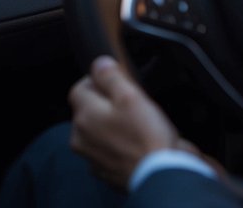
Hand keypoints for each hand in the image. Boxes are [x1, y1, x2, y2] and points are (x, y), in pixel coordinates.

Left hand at [67, 56, 181, 188]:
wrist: (162, 178)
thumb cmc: (147, 138)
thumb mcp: (130, 96)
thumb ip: (110, 76)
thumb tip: (99, 64)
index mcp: (84, 116)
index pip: (79, 88)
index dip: (97, 81)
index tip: (115, 83)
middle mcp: (81, 138)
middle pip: (87, 111)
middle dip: (105, 105)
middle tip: (131, 105)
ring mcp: (92, 157)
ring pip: (97, 132)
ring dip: (111, 126)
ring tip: (136, 127)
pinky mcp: (105, 172)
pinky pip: (108, 151)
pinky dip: (118, 147)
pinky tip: (136, 145)